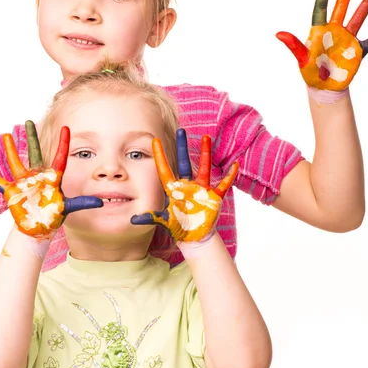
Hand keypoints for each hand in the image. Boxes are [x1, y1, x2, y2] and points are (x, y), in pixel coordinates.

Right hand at [0, 120, 102, 238]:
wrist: (39, 227)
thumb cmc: (54, 216)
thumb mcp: (69, 207)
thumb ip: (83, 203)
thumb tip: (101, 203)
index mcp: (53, 178)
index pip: (60, 157)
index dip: (63, 143)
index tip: (67, 128)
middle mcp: (38, 176)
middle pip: (35, 152)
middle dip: (32, 137)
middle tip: (29, 121)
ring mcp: (24, 182)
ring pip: (16, 162)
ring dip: (10, 150)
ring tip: (6, 135)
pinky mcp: (12, 191)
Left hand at [131, 128, 237, 243]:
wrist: (194, 237)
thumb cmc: (178, 227)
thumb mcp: (163, 221)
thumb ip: (150, 218)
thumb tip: (133, 220)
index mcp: (174, 189)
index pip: (164, 169)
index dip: (160, 156)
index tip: (155, 140)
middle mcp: (187, 185)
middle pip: (184, 162)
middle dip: (182, 147)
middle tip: (181, 130)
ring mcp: (201, 189)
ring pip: (204, 167)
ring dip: (206, 153)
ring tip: (206, 137)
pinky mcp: (213, 197)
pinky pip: (223, 184)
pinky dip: (229, 176)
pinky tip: (234, 165)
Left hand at [276, 0, 367, 90]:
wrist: (323, 87)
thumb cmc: (310, 73)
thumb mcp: (302, 59)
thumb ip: (294, 45)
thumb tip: (278, 34)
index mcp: (319, 32)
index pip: (321, 8)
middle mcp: (334, 31)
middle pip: (341, 7)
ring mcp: (347, 39)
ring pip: (357, 17)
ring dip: (365, 4)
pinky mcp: (358, 50)